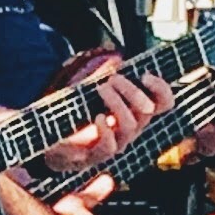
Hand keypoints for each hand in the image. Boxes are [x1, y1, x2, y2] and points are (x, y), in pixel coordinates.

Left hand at [43, 68, 175, 171]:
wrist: (50, 142)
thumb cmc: (77, 112)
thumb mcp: (94, 90)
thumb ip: (108, 78)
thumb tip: (116, 58)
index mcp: (136, 113)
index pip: (164, 103)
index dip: (161, 89)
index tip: (144, 75)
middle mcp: (131, 129)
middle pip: (147, 110)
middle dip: (132, 91)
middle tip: (112, 79)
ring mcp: (115, 144)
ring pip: (130, 125)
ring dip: (117, 103)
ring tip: (101, 89)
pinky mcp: (95, 156)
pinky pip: (109, 147)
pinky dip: (106, 130)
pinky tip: (99, 117)